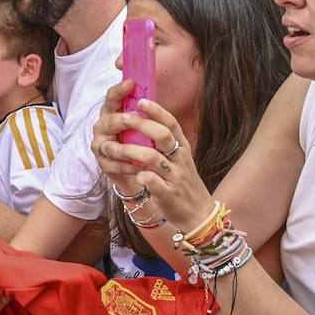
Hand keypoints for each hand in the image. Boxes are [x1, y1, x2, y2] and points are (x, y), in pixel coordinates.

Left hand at [94, 91, 213, 230]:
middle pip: (162, 135)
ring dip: (132, 150)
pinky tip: (134, 174)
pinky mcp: (167, 193)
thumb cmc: (182, 181)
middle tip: (123, 118)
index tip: (141, 100)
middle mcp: (180, 159)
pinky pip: (151, 180)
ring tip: (116, 148)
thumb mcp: (179, 158)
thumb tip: (144, 117)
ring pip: (152, 157)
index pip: (171, 123)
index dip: (156, 110)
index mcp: (182, 148)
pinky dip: (140, 175)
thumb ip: (165, 141)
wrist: (198, 214)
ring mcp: (174, 176)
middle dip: (141, 124)